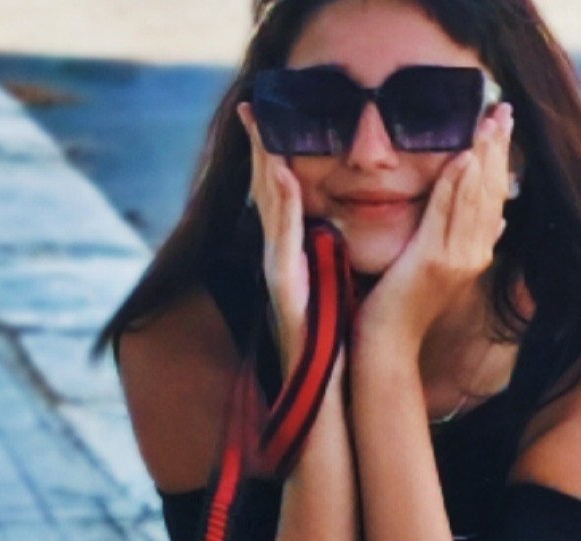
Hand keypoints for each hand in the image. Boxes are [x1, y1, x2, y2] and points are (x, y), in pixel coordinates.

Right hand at [239, 103, 309, 361]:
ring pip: (268, 209)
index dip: (271, 156)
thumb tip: (327, 230)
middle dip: (258, 148)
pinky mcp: (284, 288)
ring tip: (261, 127)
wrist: (321, 393)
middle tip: (252, 106)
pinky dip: (279, 206)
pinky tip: (279, 175)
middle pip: (265, 193)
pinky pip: (281, 239)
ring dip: (263, 165)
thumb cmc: (328, 346)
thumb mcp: (328, 291)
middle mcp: (277, 260)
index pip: (280, 198)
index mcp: (290, 257)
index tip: (268, 118)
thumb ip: (323, 260)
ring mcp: (277, 273)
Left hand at [362, 103, 512, 348]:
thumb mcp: (440, 269)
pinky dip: (456, 184)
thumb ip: (467, 241)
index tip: (504, 127)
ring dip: (482, 156)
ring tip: (489, 122)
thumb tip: (499, 218)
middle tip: (504, 111)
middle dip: (498, 148)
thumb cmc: (403, 307)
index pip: (494, 197)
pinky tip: (462, 157)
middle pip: (492, 191)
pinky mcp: (433, 261)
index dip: (501, 160)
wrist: (387, 344)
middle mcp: (474, 255)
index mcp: (476, 254)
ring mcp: (456, 259)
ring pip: (475, 198)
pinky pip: (447, 214)